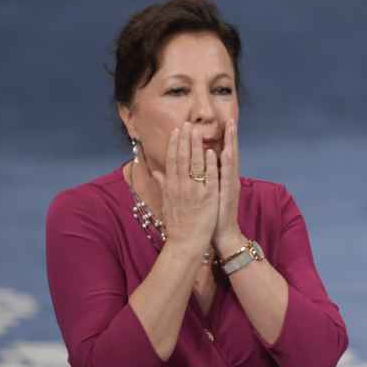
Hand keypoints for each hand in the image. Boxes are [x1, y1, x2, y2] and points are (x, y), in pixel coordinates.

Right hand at [150, 122, 218, 255]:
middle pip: (182, 158)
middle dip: (185, 140)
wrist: (185, 243)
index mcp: (171, 186)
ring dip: (196, 146)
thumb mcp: (167, 202)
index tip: (177, 130)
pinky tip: (210, 151)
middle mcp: (181, 186)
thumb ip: (163, 185)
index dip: (175, 144)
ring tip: (197, 131)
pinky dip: (209, 164)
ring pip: (195, 164)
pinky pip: (209, 178)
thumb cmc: (177, 224)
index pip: (172, 160)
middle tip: (187, 123)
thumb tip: (156, 172)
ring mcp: (194, 191)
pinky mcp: (208, 197)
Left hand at [213, 119, 243, 253]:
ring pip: (230, 160)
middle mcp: (228, 179)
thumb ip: (202, 180)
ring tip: (231, 128)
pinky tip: (222, 151)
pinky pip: (226, 176)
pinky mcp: (227, 194)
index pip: (221, 155)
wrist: (221, 234)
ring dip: (230, 143)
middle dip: (230, 136)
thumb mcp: (207, 195)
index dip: (222, 139)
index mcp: (222, 179)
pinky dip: (224, 163)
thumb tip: (194, 169)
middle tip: (231, 119)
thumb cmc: (211, 215)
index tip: (222, 124)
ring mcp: (229, 186)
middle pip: (230, 153)